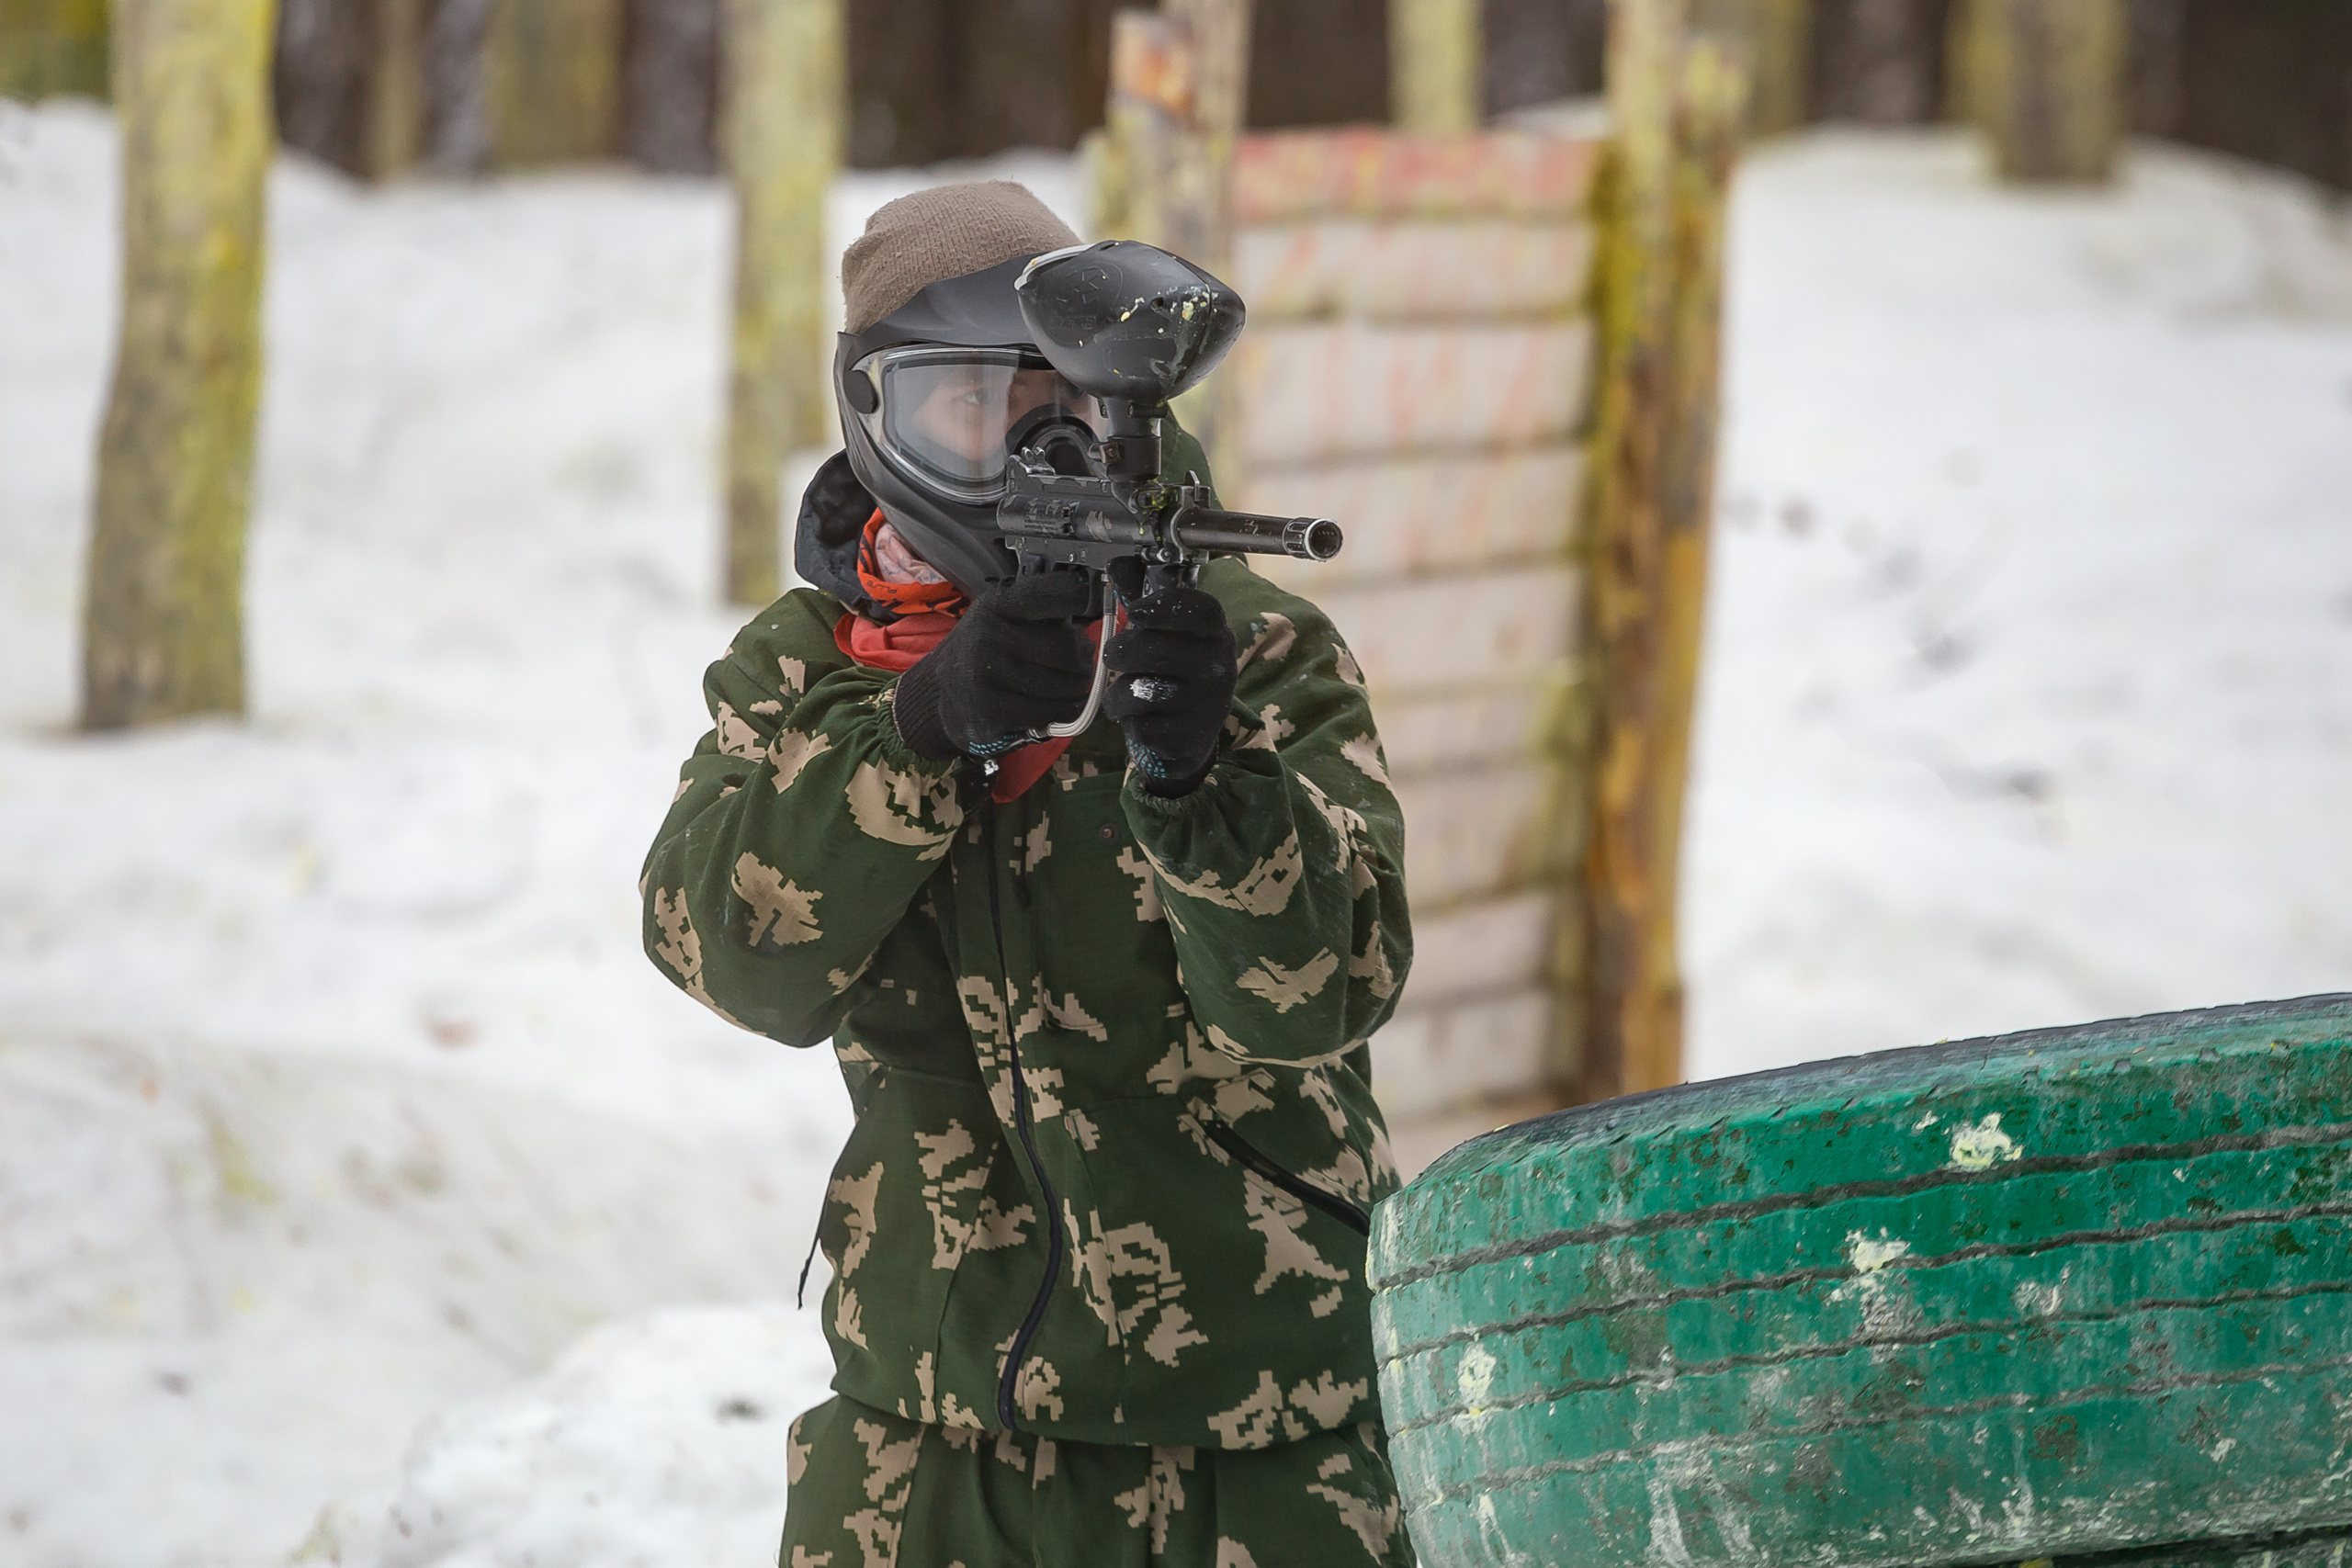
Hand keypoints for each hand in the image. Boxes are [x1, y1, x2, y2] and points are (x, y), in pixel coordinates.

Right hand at [892, 572, 1096, 759]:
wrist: (942, 694)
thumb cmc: (986, 653)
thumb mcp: (1004, 619)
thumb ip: (1043, 612)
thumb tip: (1095, 601)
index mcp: (995, 607)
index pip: (1047, 595)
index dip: (1077, 596)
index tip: (1094, 598)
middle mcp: (986, 636)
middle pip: (1069, 648)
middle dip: (1084, 660)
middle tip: (1082, 663)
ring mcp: (985, 675)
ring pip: (1065, 685)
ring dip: (1077, 689)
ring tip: (1068, 685)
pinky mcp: (990, 712)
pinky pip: (1052, 712)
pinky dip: (1063, 711)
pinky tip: (1057, 705)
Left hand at [1103, 581, 1236, 796]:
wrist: (1191, 735)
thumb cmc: (1174, 672)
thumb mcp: (1165, 634)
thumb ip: (1141, 598)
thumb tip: (1119, 561)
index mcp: (1215, 634)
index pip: (1200, 610)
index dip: (1162, 606)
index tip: (1135, 611)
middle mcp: (1218, 666)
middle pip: (1155, 649)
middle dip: (1120, 650)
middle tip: (1112, 655)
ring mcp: (1205, 704)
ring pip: (1141, 689)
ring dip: (1118, 690)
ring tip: (1123, 690)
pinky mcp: (1187, 735)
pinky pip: (1139, 721)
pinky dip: (1127, 718)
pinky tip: (1135, 716)